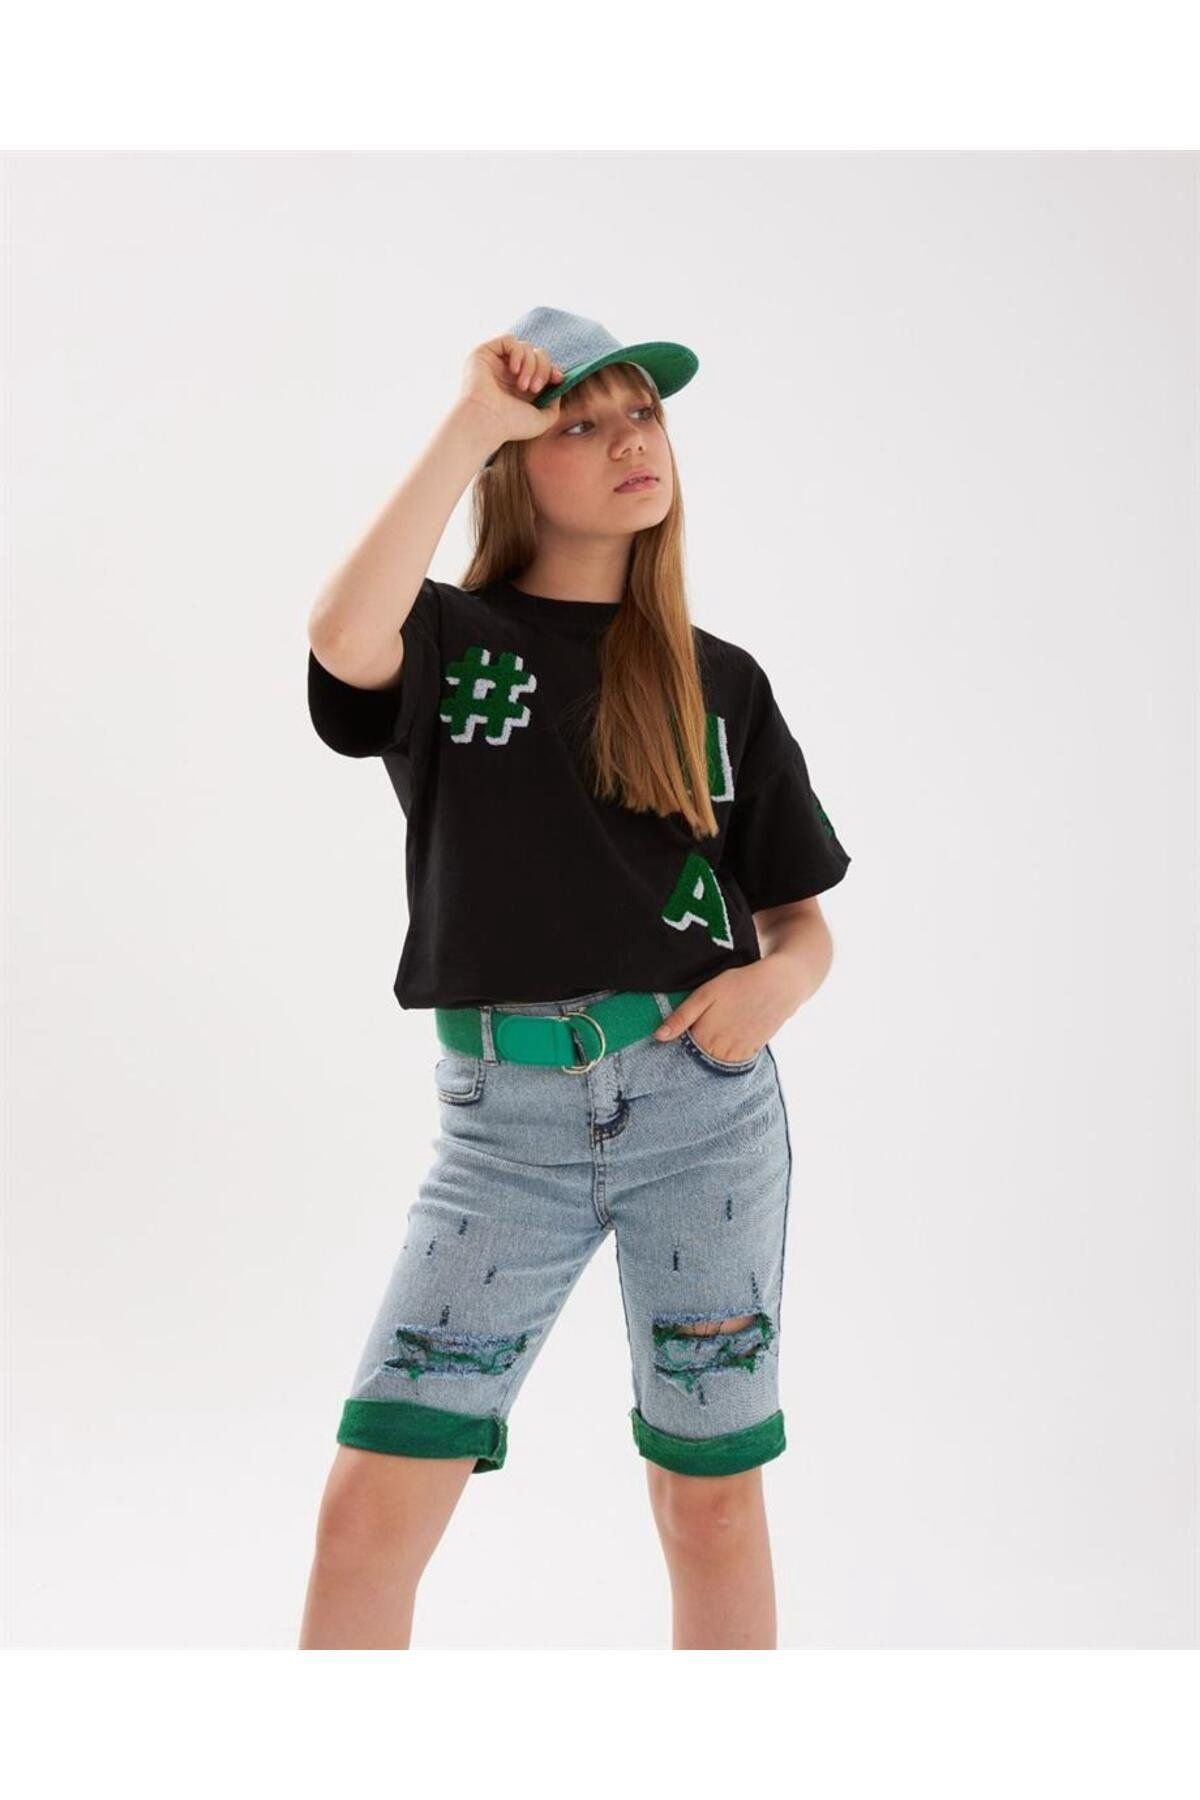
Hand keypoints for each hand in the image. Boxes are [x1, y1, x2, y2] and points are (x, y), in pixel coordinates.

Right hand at [460, 336, 566, 448]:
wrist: (486, 423)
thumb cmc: (510, 426)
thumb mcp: (542, 420)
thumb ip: (554, 404)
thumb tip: (556, 385)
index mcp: (520, 387)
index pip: (542, 367)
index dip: (552, 369)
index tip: (558, 379)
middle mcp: (508, 374)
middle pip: (537, 355)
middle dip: (542, 369)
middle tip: (533, 389)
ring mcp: (497, 362)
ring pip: (526, 347)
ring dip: (530, 365)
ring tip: (522, 386)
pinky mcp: (485, 353)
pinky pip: (509, 340)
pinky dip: (517, 353)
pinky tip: (514, 370)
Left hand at [652, 963, 793, 1061]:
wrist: (779, 985)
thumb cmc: (739, 984)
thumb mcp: (705, 994)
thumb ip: (681, 1017)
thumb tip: (659, 1037)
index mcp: (705, 1038)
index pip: (682, 1053)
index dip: (677, 1044)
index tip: (673, 1037)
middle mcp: (721, 1052)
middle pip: (698, 1059)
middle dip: (693, 1050)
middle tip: (700, 1027)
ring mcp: (738, 1054)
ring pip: (715, 1061)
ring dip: (710, 1052)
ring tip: (716, 1029)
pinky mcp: (752, 1052)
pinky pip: (732, 1059)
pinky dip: (726, 1052)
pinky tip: (727, 1034)